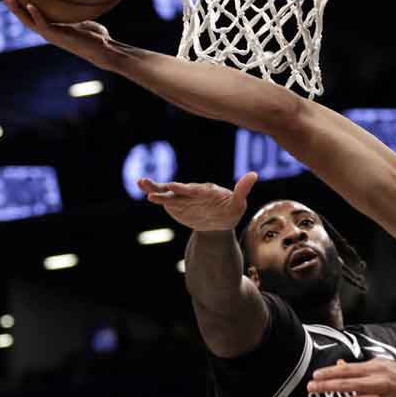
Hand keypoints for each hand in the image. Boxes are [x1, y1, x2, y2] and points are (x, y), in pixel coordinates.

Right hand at [0, 0, 124, 70]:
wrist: (103, 50)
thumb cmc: (96, 35)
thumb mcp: (84, 16)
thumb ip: (77, 6)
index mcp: (50, 26)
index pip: (29, 13)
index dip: (18, 2)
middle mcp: (48, 31)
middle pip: (23, 16)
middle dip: (11, 3)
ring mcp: (52, 35)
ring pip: (28, 22)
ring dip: (17, 10)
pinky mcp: (59, 38)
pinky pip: (44, 26)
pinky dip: (37, 16)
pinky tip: (31, 5)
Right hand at [138, 172, 257, 231]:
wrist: (219, 222)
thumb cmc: (230, 211)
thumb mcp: (238, 203)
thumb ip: (242, 190)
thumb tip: (254, 174)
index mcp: (205, 192)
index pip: (194, 190)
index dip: (184, 189)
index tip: (174, 186)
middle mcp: (191, 192)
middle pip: (177, 189)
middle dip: (166, 187)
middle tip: (152, 183)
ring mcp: (182, 198)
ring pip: (166, 192)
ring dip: (154, 188)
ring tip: (142, 182)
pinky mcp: (175, 204)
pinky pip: (163, 198)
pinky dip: (154, 194)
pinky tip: (144, 192)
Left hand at [307, 359, 395, 396]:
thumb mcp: (382, 365)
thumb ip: (360, 367)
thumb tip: (339, 365)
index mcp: (376, 369)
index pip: (349, 370)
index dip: (331, 372)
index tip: (316, 375)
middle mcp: (378, 383)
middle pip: (349, 385)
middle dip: (328, 386)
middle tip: (311, 388)